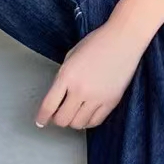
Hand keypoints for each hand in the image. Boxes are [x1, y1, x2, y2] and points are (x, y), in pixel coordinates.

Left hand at [34, 16, 145, 130]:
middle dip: (57, 119)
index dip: (42, 117)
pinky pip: (96, 122)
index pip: (49, 106)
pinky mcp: (111, 102)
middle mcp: (80, 89)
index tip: (41, 121)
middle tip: (58, 115)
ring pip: (79, 124)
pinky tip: (86, 114)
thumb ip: (63, 77)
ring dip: (73, 121)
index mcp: (67, 76)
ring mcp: (97, 97)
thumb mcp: (71, 56)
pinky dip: (88, 121)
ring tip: (73, 113)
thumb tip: (58, 96)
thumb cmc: (98, 42)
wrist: (123, 40)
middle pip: (63, 119)